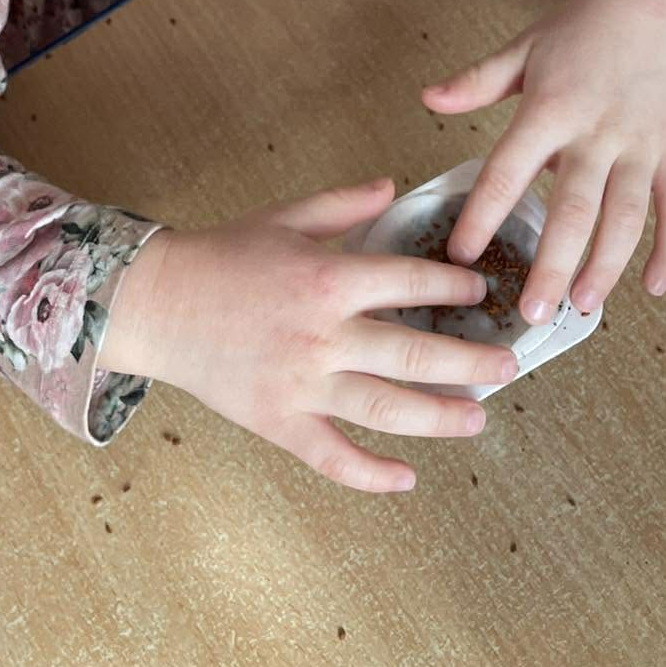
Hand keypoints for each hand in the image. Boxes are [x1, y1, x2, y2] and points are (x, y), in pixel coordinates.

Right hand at [97, 177, 517, 493]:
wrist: (156, 302)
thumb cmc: (222, 255)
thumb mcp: (286, 217)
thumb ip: (344, 205)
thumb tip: (393, 187)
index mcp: (328, 277)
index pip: (411, 282)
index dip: (455, 285)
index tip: (481, 292)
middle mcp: (323, 334)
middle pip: (414, 352)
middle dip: (470, 361)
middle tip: (509, 366)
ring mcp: (302, 383)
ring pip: (386, 409)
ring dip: (440, 417)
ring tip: (478, 418)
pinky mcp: (278, 421)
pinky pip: (332, 457)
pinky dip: (371, 474)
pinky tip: (407, 478)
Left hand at [423, 0, 665, 322]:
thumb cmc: (583, 28)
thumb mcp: (524, 48)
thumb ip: (477, 81)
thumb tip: (427, 99)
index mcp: (551, 107)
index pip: (509, 169)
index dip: (484, 214)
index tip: (462, 253)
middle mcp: (598, 131)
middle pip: (574, 209)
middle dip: (552, 265)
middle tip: (531, 311)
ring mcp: (644, 145)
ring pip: (627, 219)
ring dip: (606, 267)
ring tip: (582, 307)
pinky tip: (653, 287)